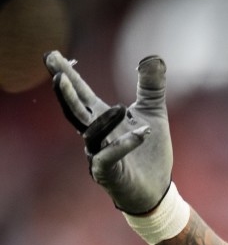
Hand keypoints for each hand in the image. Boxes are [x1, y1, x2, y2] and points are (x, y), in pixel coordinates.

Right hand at [44, 51, 173, 214]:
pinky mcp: (108, 174)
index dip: (67, 75)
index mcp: (101, 119)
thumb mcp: (154, 113)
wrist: (158, 190)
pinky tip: (142, 134)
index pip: (81, 93)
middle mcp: (95, 135)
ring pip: (92, 135)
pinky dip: (124, 146)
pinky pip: (110, 158)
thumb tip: (154, 57)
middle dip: (65, 94)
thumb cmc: (150, 152)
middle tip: (57, 75)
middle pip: (75, 111)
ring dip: (104, 121)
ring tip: (120, 108)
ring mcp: (98, 155)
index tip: (52, 55)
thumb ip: (151, 87)